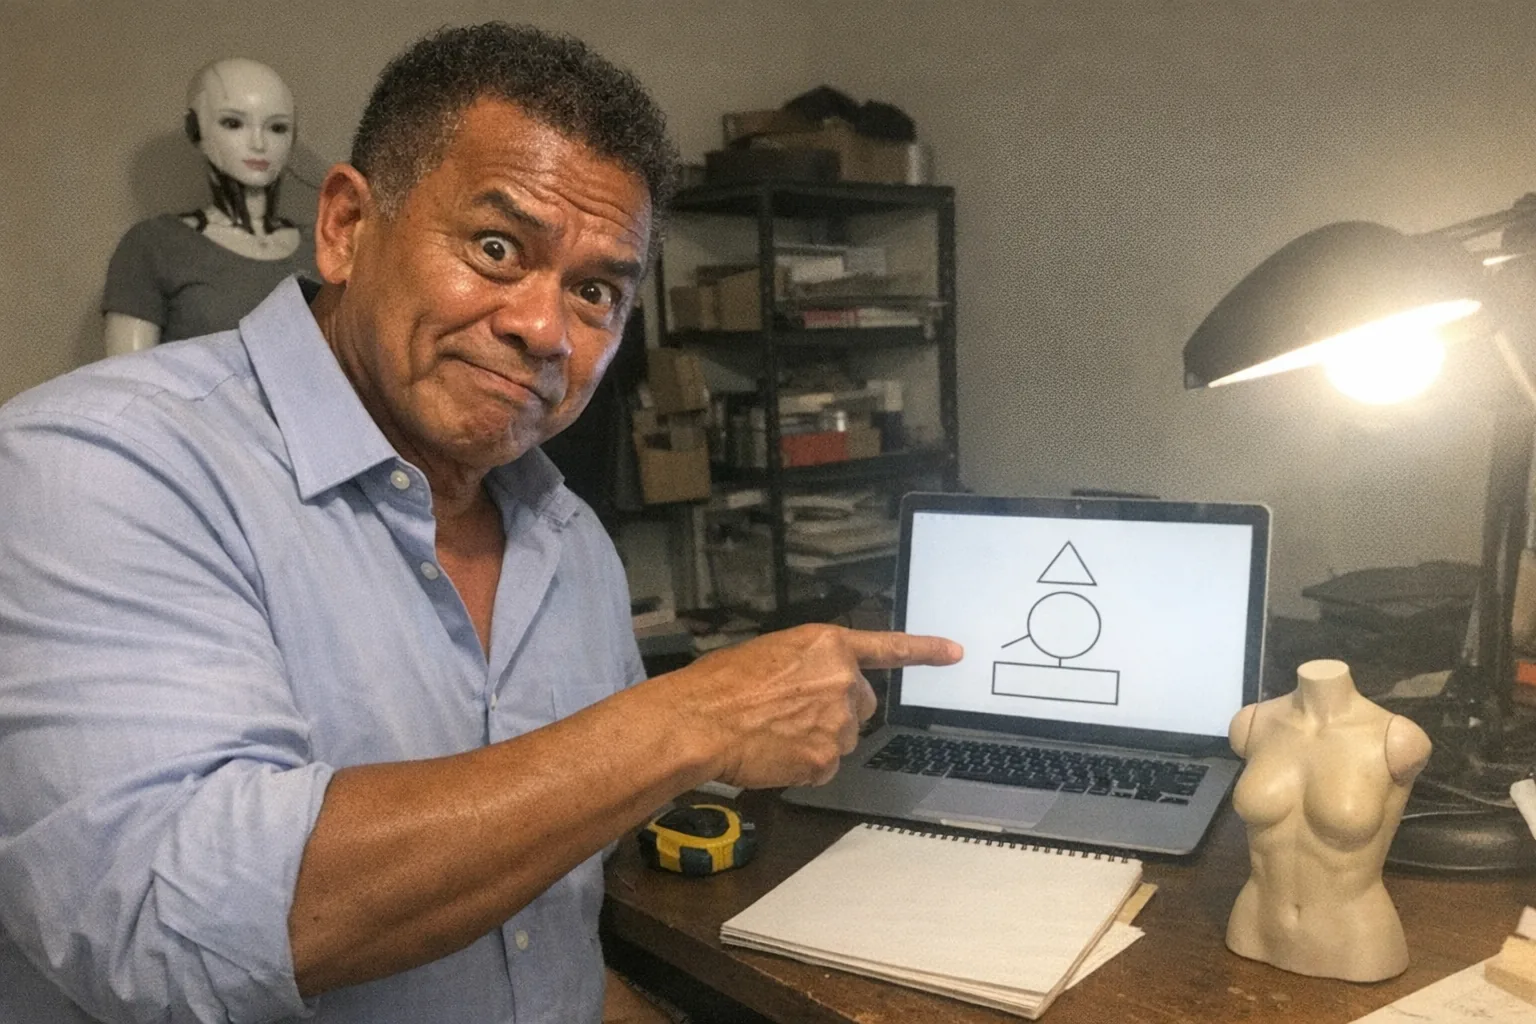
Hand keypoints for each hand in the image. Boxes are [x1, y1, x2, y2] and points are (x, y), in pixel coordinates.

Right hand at [663, 624, 962, 788]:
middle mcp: (842, 679)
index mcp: (827, 645)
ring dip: (819, 739)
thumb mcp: (770, 653)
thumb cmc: (721, 684)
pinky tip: (775, 754)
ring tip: (774, 733)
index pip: (887, 647)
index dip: (924, 651)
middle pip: (861, 703)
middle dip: (837, 711)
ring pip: (844, 737)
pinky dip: (805, 765)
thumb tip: (814, 689)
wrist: (700, 720)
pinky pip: (827, 766)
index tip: (955, 653)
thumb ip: (808, 667)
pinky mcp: (827, 757)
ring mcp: (838, 721)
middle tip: (793, 714)